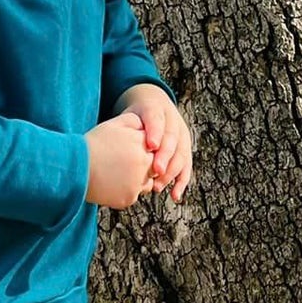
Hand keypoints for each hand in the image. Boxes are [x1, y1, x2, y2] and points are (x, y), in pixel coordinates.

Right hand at [85, 111, 156, 207]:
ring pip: (146, 182)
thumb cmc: (92, 145)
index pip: (154, 147)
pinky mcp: (128, 198)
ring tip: (117, 172)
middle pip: (153, 165)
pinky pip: (133, 194)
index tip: (128, 149)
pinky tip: (112, 182)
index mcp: (141, 144)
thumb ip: (134, 121)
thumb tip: (145, 126)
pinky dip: (125, 190)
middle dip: (141, 163)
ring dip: (137, 179)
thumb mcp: (113, 124)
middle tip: (122, 161)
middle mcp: (143, 164)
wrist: (74, 168)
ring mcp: (137, 183)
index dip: (141, 147)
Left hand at [117, 84, 192, 202]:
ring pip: (181, 154)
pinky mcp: (185, 150)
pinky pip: (186, 167)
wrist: (152, 107)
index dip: (155, 132)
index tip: (150, 146)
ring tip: (157, 186)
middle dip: (165, 155)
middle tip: (156, 170)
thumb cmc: (134, 117)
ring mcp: (181, 135)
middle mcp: (173, 121)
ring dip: (171, 172)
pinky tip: (174, 195)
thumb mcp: (127, 115)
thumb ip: (124, 125)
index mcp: (156, 108)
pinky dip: (181, 182)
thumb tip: (115, 141)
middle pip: (172, 138)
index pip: (156, 119)